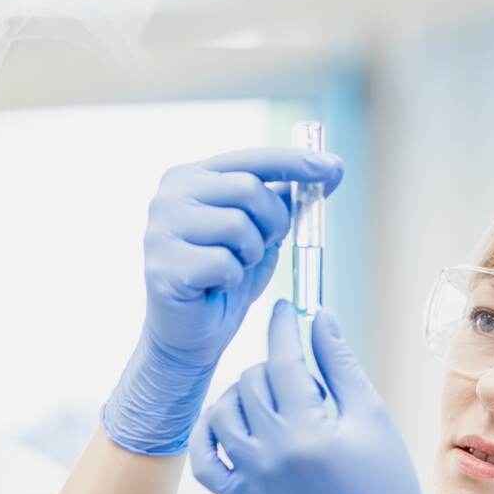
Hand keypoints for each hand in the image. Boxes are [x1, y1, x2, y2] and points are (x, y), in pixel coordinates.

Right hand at [102, 147, 343, 454]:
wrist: (190, 335)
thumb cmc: (225, 279)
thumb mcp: (262, 232)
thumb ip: (285, 199)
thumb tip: (331, 167)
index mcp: (192, 176)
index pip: (252, 158)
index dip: (295, 162)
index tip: (334, 167)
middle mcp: (169, 195)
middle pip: (248, 189)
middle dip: (273, 222)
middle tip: (266, 245)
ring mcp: (160, 229)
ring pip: (238, 226)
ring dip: (251, 254)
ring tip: (234, 268)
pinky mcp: (162, 266)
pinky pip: (224, 263)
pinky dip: (233, 280)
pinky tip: (216, 287)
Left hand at [190, 300, 442, 493]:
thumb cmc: (384, 479)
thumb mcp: (370, 415)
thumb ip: (339, 364)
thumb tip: (319, 316)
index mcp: (307, 431)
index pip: (283, 362)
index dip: (283, 327)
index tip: (285, 307)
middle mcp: (271, 453)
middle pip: (251, 382)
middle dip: (275, 367)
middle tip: (306, 383)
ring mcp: (250, 477)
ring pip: (222, 411)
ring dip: (243, 394)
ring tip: (274, 402)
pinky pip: (203, 458)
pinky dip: (209, 434)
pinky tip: (231, 423)